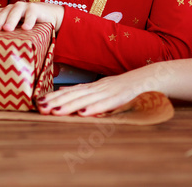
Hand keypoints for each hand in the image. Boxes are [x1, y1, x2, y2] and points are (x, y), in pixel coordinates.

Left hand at [0, 2, 63, 31]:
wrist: (50, 15)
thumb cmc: (28, 22)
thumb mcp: (15, 26)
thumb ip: (3, 28)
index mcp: (6, 12)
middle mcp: (13, 8)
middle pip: (4, 12)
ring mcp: (25, 7)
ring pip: (16, 12)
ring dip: (11, 20)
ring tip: (7, 29)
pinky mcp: (36, 9)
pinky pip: (31, 15)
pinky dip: (28, 21)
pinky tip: (26, 28)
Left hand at [37, 65, 161, 116]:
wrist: (153, 77)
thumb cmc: (128, 86)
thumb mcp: (104, 88)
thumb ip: (84, 90)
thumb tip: (62, 90)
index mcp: (94, 87)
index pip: (70, 92)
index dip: (54, 97)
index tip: (38, 102)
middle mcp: (99, 88)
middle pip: (74, 95)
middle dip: (56, 101)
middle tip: (40, 107)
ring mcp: (110, 92)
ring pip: (86, 99)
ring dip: (69, 106)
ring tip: (54, 112)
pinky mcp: (122, 98)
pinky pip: (106, 104)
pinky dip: (94, 108)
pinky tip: (83, 113)